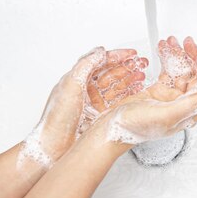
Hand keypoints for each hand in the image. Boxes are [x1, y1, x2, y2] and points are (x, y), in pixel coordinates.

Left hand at [19, 47, 145, 166]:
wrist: (54, 146)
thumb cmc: (57, 118)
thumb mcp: (70, 85)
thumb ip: (85, 65)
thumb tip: (100, 51)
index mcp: (77, 79)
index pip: (101, 62)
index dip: (117, 56)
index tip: (131, 54)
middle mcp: (86, 90)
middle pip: (111, 74)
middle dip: (127, 67)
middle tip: (142, 64)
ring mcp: (94, 104)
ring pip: (116, 87)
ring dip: (130, 81)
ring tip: (142, 77)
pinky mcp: (100, 116)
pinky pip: (118, 103)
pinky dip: (129, 96)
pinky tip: (136, 92)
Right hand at [88, 36, 196, 145]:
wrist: (110, 127)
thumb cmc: (134, 127)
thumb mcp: (165, 115)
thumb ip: (190, 105)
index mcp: (189, 112)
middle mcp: (182, 104)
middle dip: (193, 56)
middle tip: (186, 41)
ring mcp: (170, 97)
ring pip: (182, 70)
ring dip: (179, 54)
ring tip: (172, 41)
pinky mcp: (158, 91)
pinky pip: (168, 70)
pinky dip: (166, 58)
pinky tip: (162, 48)